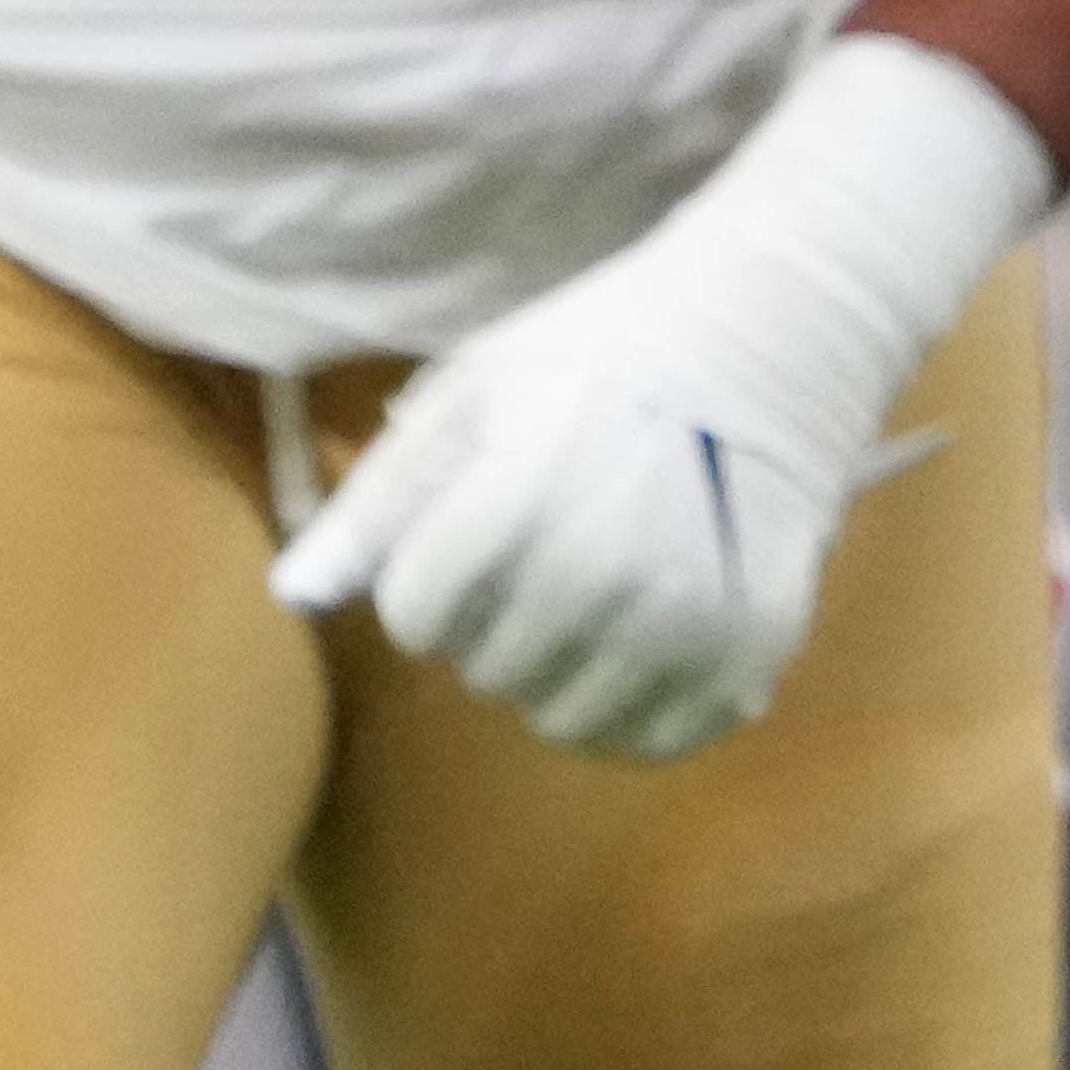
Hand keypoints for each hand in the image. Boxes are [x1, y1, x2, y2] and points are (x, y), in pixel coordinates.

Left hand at [269, 33, 1047, 763]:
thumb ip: (380, 500)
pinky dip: (636, 711)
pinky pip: (655, 740)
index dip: (431, 570)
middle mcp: (603, 577)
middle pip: (485, 671)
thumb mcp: (475, 394)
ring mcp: (685, 625)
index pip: (416, 616)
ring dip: (561, 670)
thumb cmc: (603, 354)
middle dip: (496, 617)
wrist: (774, 328)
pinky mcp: (751, 655)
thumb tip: (294, 598)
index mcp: (519, 505)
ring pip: (563, 720)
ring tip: (601, 586)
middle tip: (553, 539)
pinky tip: (645, 643)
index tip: (482, 517)